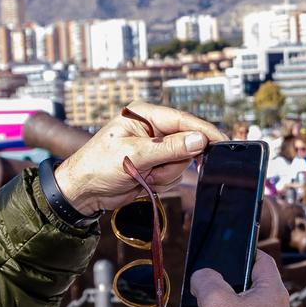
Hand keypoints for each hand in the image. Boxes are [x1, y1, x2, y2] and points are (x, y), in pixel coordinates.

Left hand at [53, 102, 224, 213]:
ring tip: (143, 176)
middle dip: (173, 162)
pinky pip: (175, 175)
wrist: (84, 191)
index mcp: (145, 115)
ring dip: (165, 174)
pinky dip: (162, 182)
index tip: (222, 142)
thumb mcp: (134, 155)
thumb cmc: (98, 165)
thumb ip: (169, 148)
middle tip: (153, 169)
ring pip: (182, 163)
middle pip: (187, 144)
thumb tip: (199, 139)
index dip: (204, 132)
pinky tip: (144, 181)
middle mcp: (153, 129)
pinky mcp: (157, 165)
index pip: (184, 120)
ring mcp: (156, 148)